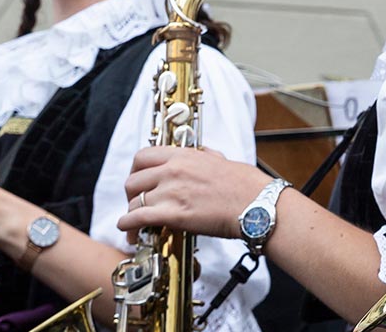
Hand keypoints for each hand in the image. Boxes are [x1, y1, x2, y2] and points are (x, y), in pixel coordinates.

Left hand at [118, 146, 267, 240]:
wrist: (257, 205)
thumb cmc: (246, 186)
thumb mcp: (222, 160)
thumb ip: (205, 156)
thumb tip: (201, 153)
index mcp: (183, 156)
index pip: (143, 156)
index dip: (135, 171)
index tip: (138, 181)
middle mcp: (173, 171)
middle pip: (133, 181)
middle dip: (131, 196)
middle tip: (136, 205)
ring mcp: (171, 192)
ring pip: (134, 202)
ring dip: (131, 215)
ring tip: (134, 227)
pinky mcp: (174, 215)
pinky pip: (138, 218)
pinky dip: (128, 227)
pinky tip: (129, 233)